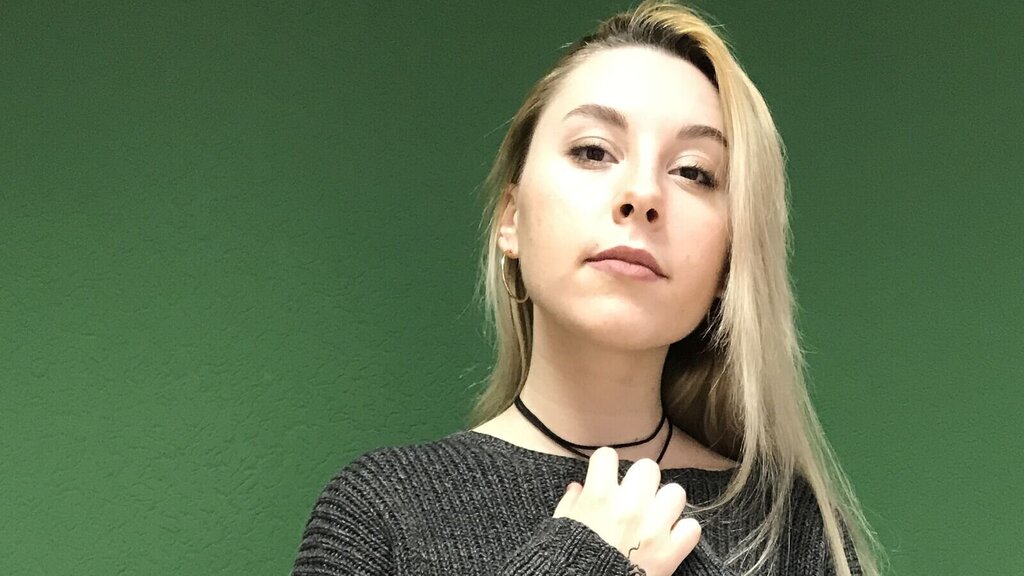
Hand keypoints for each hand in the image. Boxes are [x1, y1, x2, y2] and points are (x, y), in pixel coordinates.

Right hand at [552, 447, 700, 575]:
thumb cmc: (571, 559)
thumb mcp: (562, 527)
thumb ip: (571, 503)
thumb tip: (578, 489)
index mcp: (599, 497)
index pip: (607, 456)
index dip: (606, 467)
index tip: (606, 477)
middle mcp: (629, 506)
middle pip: (648, 468)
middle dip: (641, 482)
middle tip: (634, 497)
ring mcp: (652, 529)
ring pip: (676, 493)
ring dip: (666, 504)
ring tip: (655, 516)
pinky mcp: (669, 553)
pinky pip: (691, 528)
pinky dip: (682, 533)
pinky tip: (668, 538)